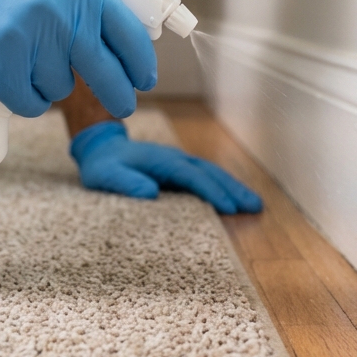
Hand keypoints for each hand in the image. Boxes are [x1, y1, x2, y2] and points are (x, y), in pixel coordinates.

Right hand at [0, 0, 156, 116]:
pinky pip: (28, 103)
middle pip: (105, 74)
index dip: (140, 64)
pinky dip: (23, 98)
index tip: (143, 80)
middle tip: (122, 106)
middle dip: (118, 95)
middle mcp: (59, 12)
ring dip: (48, 83)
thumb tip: (124, 30)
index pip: (128, 35)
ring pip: (60, 90)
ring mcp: (26, 39)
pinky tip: (12, 78)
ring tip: (25, 56)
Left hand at [70, 121, 262, 213]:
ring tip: (255, 204)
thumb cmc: (102, 166)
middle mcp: (173, 158)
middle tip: (255, 207)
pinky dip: (223, 186)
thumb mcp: (105, 176)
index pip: (189, 175)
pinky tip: (235, 199)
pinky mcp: (178, 169)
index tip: (228, 207)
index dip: (210, 191)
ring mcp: (178, 162)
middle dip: (232, 188)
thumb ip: (125, 183)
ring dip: (233, 187)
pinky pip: (205, 177)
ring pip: (211, 173)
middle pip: (208, 172)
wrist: (101, 148)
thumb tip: (151, 192)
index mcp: (159, 160)